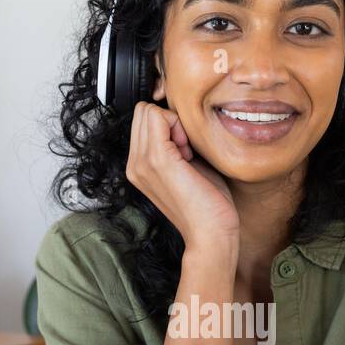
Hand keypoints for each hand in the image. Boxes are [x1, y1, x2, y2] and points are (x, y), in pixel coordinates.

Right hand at [125, 101, 239, 246]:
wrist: (210, 233)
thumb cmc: (207, 205)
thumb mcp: (185, 168)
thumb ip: (176, 145)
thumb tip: (179, 120)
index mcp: (138, 167)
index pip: (141, 120)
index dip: (166, 125)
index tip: (185, 150)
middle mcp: (134, 164)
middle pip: (142, 111)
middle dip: (168, 121)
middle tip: (186, 150)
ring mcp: (141, 162)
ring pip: (148, 110)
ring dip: (173, 124)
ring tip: (187, 153)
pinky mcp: (156, 160)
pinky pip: (158, 116)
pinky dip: (178, 126)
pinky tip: (189, 153)